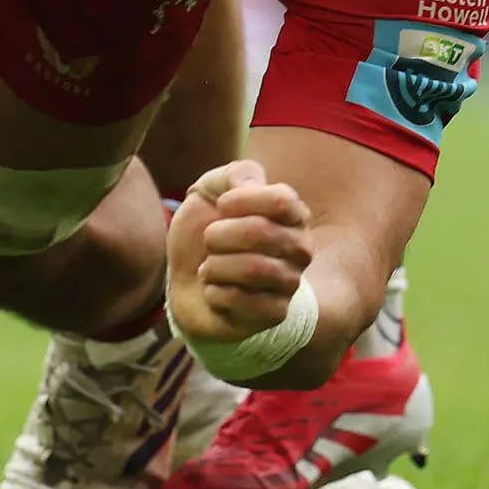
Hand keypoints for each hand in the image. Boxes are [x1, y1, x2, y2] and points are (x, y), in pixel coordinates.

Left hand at [166, 158, 314, 351]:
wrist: (187, 279)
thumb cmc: (205, 229)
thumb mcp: (211, 190)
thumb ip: (234, 175)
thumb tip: (251, 187)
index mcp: (293, 214)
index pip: (281, 200)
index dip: (242, 200)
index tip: (221, 205)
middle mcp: (300, 248)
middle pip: (260, 232)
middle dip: (218, 234)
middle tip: (209, 241)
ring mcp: (290, 283)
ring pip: (252, 269)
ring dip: (215, 266)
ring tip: (208, 267)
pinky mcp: (275, 313)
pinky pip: (242, 301)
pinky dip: (215, 293)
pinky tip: (213, 290)